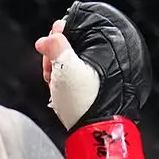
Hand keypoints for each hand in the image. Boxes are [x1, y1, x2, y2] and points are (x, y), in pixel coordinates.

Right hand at [36, 1, 150, 129]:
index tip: (47, 47)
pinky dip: (66, 78)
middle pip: (73, 43)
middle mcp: (111, 54)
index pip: (78, 26)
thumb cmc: (85, 100)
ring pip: (74, 59)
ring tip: (54, 82)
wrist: (97, 132)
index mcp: (106, 44)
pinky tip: (60, 88)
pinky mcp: (104, 84)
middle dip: (55, 55)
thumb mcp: (65, 68)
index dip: (58, 34)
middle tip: (49, 70)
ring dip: (58, 68)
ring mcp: (108, 70)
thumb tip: (47, 38)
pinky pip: (80, 72)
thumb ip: (56, 46)